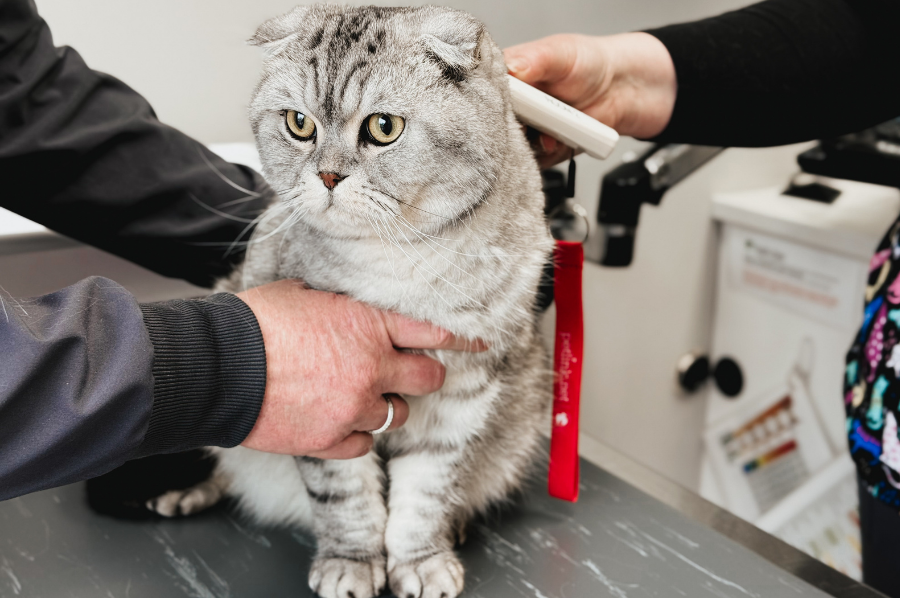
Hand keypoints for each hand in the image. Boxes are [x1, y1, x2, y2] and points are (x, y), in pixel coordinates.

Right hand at [236, 280, 485, 458]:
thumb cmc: (254, 324)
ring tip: (357, 396)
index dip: (459, 340)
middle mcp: (372, 367)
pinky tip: (338, 421)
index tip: (476, 344)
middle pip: (427, 379)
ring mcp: (354, 407)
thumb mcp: (303, 295)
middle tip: (411, 375)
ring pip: (398, 415)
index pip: (432, 333)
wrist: (218, 365)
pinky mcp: (331, 440)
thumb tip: (340, 308)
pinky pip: (365, 443)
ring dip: (385, 405)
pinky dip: (357, 434)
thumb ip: (338, 307)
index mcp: (368, 325)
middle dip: (424, 376)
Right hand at [504, 33, 676, 166]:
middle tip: (531, 122)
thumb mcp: (560, 53)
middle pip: (491, 128)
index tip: (505, 107)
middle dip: (509, 129)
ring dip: (529, 146)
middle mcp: (510, 106)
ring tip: (551, 131)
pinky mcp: (539, 152)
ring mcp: (524, 131)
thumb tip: (510, 67)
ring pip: (510, 150)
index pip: (481, 95)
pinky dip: (546, 156)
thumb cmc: (589, 64)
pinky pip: (532, 165)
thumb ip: (534, 59)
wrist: (621, 90)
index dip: (488, 104)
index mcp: (506, 79)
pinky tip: (558, 141)